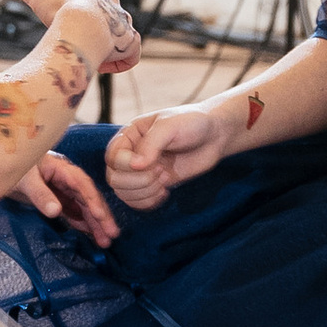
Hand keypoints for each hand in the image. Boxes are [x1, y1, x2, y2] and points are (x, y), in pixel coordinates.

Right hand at [12, 0, 139, 73]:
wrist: (82, 25)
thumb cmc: (61, 12)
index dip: (77, 13)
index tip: (65, 25)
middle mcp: (111, 3)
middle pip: (104, 16)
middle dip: (92, 30)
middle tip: (76, 42)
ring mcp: (122, 22)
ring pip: (118, 34)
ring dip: (105, 46)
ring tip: (88, 57)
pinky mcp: (130, 41)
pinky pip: (131, 53)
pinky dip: (120, 62)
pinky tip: (104, 67)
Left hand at [17, 152, 118, 247]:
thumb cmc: (13, 168)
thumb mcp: (24, 180)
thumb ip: (40, 194)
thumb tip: (56, 211)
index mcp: (61, 169)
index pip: (82, 185)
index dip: (93, 200)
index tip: (100, 215)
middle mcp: (66, 180)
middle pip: (88, 198)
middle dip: (101, 216)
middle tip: (112, 234)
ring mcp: (63, 191)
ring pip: (83, 208)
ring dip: (95, 224)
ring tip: (106, 242)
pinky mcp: (57, 201)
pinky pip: (73, 213)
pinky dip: (82, 224)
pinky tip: (91, 236)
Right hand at [105, 96, 256, 208]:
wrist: (215, 135)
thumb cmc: (192, 123)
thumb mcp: (169, 126)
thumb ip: (151, 144)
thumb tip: (136, 166)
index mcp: (129, 136)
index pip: (112, 158)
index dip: (126, 166)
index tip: (151, 162)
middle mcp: (131, 154)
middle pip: (114, 179)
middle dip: (138, 181)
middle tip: (161, 171)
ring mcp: (142, 172)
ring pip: (124, 194)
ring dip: (145, 192)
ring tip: (165, 180)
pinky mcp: (154, 185)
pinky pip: (138, 202)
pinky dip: (149, 202)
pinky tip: (165, 192)